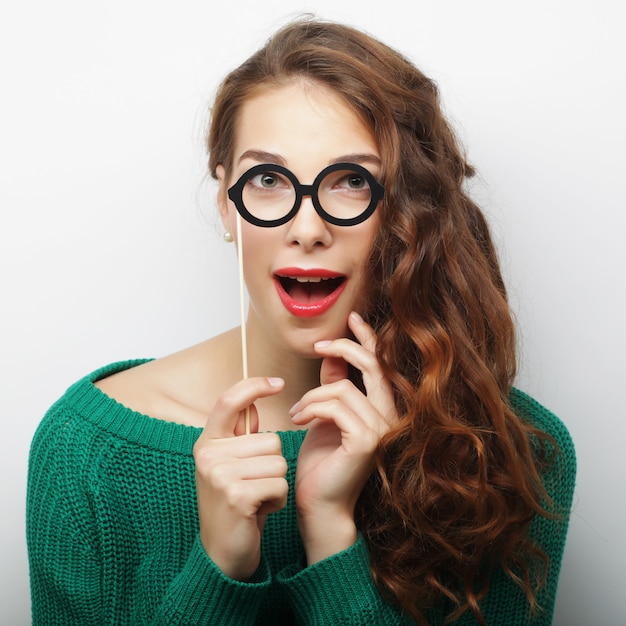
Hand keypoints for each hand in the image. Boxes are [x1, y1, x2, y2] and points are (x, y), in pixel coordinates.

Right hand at [193, 377, 287, 580]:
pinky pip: (279, 485)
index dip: (254, 386)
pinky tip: (258, 512)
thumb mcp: (232, 465)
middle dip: (273, 465)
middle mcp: (208, 455)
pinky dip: (277, 501)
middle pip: (271, 440)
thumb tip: (253, 402)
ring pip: (279, 462)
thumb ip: (240, 436)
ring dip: (276, 484)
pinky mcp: (236, 495)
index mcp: (207, 443)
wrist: (222, 553)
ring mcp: (220, 475)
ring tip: (255, 499)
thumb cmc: (235, 503)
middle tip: (253, 486)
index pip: (229, 401)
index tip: (277, 382)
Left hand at [290, 312, 397, 563]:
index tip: (352, 318)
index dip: (368, 339)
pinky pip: (335, 405)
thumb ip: (332, 386)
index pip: (381, 366)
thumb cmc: (322, 464)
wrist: (319, 504)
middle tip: (319, 346)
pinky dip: (311, 408)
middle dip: (344, 348)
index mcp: (382, 409)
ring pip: (343, 388)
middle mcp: (390, 417)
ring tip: (296, 412)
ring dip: (312, 396)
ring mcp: (382, 429)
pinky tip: (299, 421)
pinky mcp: (366, 439)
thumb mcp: (325, 416)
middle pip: (372, 366)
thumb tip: (330, 356)